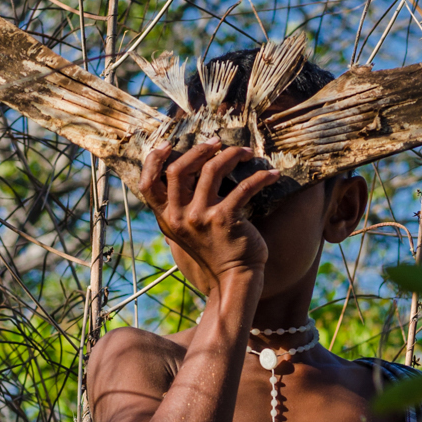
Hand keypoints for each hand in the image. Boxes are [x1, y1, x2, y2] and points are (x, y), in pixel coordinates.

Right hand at [139, 142, 279, 283]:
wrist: (233, 279)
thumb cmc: (213, 253)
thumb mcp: (183, 233)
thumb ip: (176, 208)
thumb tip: (178, 174)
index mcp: (166, 218)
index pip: (147, 184)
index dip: (154, 159)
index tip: (169, 144)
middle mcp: (179, 217)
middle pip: (179, 169)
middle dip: (199, 149)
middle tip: (217, 143)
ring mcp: (201, 217)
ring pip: (211, 169)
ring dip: (231, 155)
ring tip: (245, 152)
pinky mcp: (225, 220)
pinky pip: (244, 187)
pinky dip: (261, 177)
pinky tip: (273, 175)